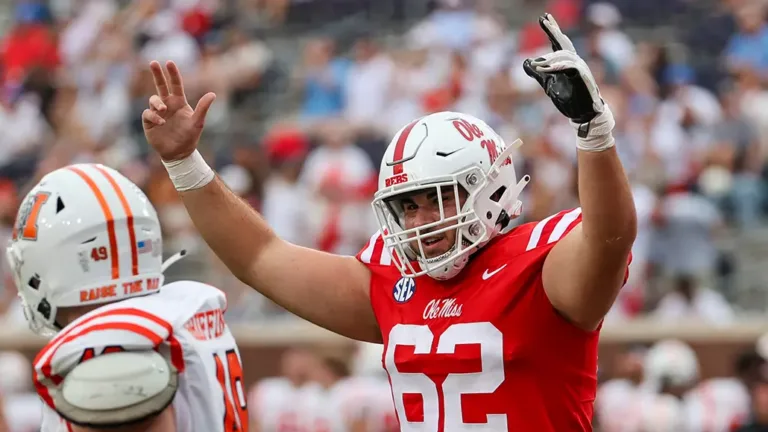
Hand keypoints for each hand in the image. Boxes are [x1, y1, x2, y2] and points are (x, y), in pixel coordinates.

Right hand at [142, 60, 215, 161]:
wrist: (179, 153)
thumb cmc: (189, 137)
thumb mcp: (197, 122)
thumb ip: (203, 108)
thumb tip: (213, 94)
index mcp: (179, 102)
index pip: (175, 85)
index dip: (172, 74)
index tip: (169, 62)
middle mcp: (167, 104)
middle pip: (160, 86)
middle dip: (157, 74)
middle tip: (153, 62)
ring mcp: (157, 112)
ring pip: (153, 100)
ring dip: (157, 103)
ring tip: (163, 110)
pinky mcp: (149, 121)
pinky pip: (148, 114)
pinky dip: (153, 116)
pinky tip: (161, 122)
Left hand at [522, 14, 614, 148]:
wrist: (583, 115)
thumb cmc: (570, 100)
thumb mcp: (549, 86)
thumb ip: (539, 74)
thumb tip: (525, 62)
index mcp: (567, 63)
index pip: (559, 43)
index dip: (552, 30)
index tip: (544, 17)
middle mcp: (575, 62)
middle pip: (563, 43)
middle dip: (553, 30)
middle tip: (543, 19)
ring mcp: (580, 69)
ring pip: (565, 55)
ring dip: (549, 58)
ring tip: (536, 64)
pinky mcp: (583, 78)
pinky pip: (570, 67)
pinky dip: (556, 67)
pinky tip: (544, 69)